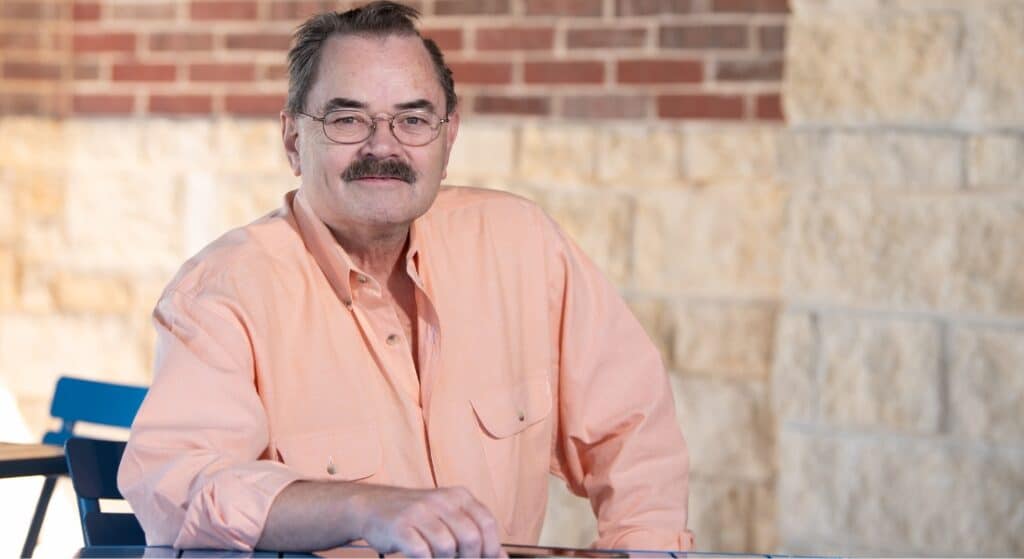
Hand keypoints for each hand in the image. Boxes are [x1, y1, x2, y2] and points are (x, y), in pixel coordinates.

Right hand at [352, 484, 504, 557]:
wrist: (372, 507)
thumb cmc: (414, 517)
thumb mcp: (447, 517)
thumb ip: (473, 532)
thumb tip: (501, 558)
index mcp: (458, 496)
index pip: (487, 523)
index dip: (492, 548)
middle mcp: (441, 500)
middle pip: (470, 537)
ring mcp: (420, 512)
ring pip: (447, 547)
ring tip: (437, 558)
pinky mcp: (400, 526)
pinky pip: (421, 551)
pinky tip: (421, 558)